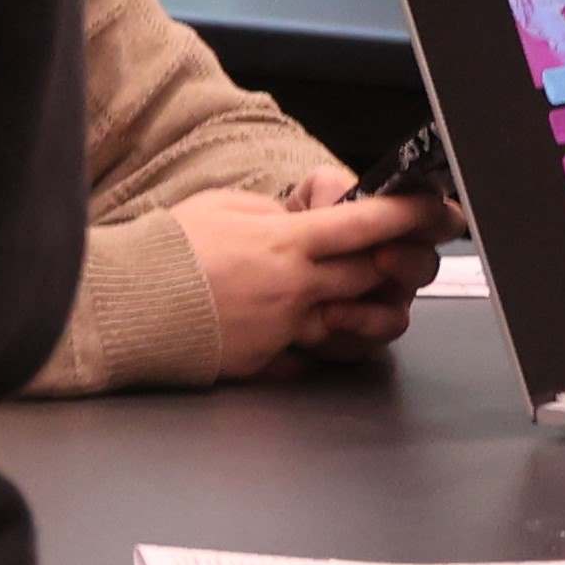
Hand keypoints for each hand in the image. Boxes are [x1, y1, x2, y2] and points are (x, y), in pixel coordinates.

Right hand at [179, 182, 451, 374]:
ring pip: (357, 319)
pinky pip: (313, 352)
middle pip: (374, 274)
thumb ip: (269, 213)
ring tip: (360, 297)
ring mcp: (288, 326)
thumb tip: (296, 223)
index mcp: (284, 242)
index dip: (408, 214)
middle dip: (397, 261)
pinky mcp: (272, 357)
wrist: (129, 305)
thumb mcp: (219, 207)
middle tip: (400, 252)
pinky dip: (318, 340)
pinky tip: (306, 328)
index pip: (364, 224)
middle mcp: (296, 286)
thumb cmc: (164, 252)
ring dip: (368, 307)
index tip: (436, 208)